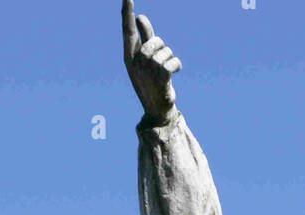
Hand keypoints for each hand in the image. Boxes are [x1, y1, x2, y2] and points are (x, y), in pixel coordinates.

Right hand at [122, 1, 181, 122]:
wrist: (158, 110)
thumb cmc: (151, 82)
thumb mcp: (146, 59)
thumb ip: (145, 37)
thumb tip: (140, 16)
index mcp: (129, 57)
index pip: (127, 32)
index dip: (127, 14)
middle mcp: (136, 64)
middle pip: (154, 41)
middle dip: (162, 47)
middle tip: (163, 60)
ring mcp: (147, 72)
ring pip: (165, 51)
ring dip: (170, 57)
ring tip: (167, 70)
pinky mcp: (160, 80)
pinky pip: (171, 62)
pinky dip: (177, 64)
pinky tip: (177, 70)